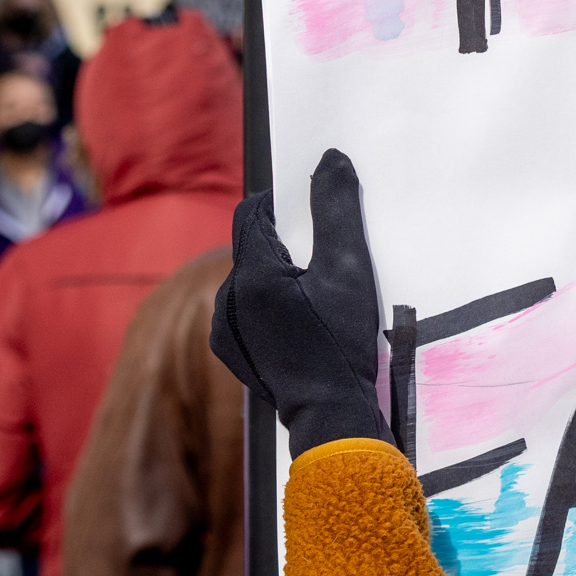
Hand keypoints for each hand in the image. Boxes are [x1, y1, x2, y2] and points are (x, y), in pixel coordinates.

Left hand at [211, 150, 389, 455]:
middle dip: (287, 243)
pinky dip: (273, 306)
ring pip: (252, 281)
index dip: (282, 200)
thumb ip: (337, 210)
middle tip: (326, 254)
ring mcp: (226, 329)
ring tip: (319, 292)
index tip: (313, 203)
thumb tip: (329, 159)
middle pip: (255, 248)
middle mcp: (228, 299)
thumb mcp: (350, 269)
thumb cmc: (341, 343)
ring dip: (279, 276)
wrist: (331, 415)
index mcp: (251, 274)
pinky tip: (304, 320)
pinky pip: (249, 311)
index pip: (254, 213)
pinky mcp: (233, 351)